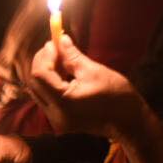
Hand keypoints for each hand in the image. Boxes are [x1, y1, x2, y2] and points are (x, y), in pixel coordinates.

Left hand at [28, 33, 142, 137]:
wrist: (128, 122)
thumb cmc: (116, 96)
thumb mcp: (94, 71)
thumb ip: (73, 56)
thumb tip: (61, 40)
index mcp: (63, 102)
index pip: (40, 75)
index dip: (44, 56)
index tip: (53, 42)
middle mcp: (55, 114)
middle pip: (34, 84)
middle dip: (41, 63)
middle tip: (54, 47)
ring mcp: (56, 121)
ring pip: (38, 92)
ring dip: (44, 73)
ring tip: (58, 58)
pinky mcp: (60, 122)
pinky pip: (46, 99)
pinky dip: (50, 84)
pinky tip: (61, 72)